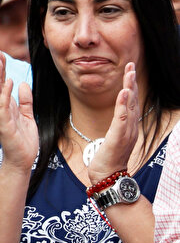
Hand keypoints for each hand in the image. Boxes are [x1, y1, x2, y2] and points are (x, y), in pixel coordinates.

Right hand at [0, 50, 36, 169]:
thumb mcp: (27, 115)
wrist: (22, 161)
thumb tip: (23, 83)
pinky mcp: (5, 126)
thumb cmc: (23, 140)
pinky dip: (4, 94)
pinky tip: (8, 82)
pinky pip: (3, 107)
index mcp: (4, 106)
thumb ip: (25, 100)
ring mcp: (0, 117)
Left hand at [88, 63, 138, 183]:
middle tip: (131, 65)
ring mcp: (126, 132)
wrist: (108, 176)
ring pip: (130, 105)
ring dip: (130, 87)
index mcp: (129, 127)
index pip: (132, 102)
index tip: (129, 71)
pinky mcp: (118, 136)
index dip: (131, 86)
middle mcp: (131, 127)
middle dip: (132, 81)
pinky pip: (122, 117)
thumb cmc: (108, 159)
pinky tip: (124, 92)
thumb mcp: (113, 138)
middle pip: (134, 100)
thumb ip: (116, 126)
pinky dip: (123, 104)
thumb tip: (116, 117)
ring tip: (129, 72)